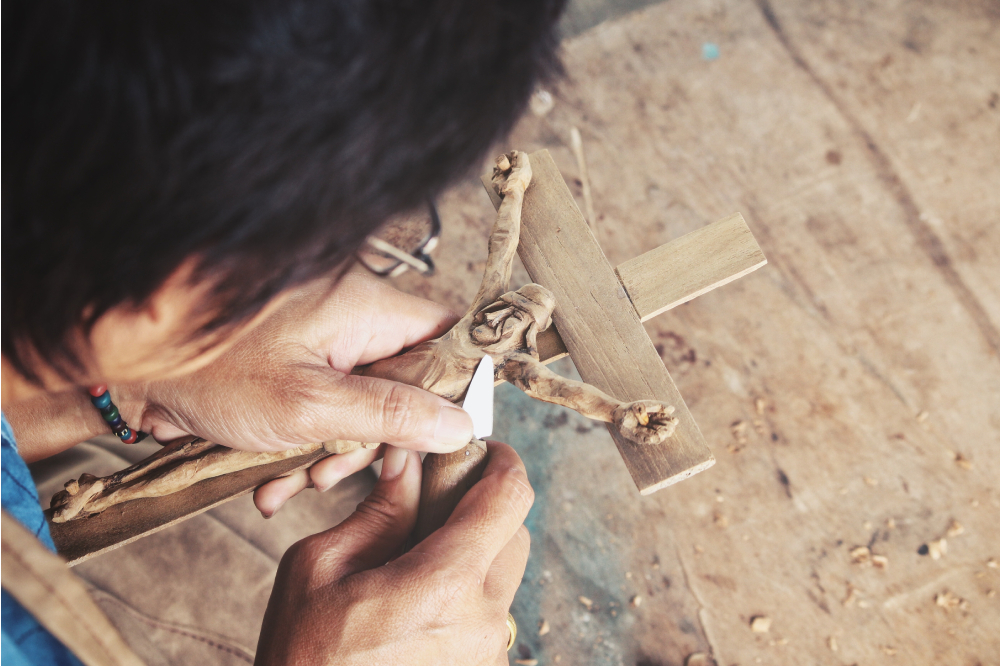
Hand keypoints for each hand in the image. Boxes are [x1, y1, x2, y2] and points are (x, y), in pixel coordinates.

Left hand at [114, 271, 474, 514]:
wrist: (127, 356)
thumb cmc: (212, 367)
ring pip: (359, 403)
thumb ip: (393, 414)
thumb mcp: (311, 404)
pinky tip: (270, 479)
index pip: (448, 337)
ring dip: (332, 450)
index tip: (441, 436)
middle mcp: (351, 320)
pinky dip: (302, 443)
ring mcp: (320, 344)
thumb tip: (461, 426)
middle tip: (338, 470)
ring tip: (294, 479)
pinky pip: (320, 406)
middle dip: (376, 439)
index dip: (455, 388)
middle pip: (404, 382)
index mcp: (369, 309)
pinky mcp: (291, 367)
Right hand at [255, 441, 531, 665]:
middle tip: (438, 502)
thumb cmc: (303, 656)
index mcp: (446, 585)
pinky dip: (468, 594)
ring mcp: (487, 654)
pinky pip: (491, 614)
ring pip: (505, 576)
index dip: (503, 461)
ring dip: (476, 553)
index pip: (509, 498)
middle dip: (484, 507)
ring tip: (418, 559)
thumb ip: (377, 510)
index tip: (485, 449)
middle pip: (514, 534)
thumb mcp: (320, 568)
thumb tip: (407, 459)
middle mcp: (483, 621)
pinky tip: (419, 602)